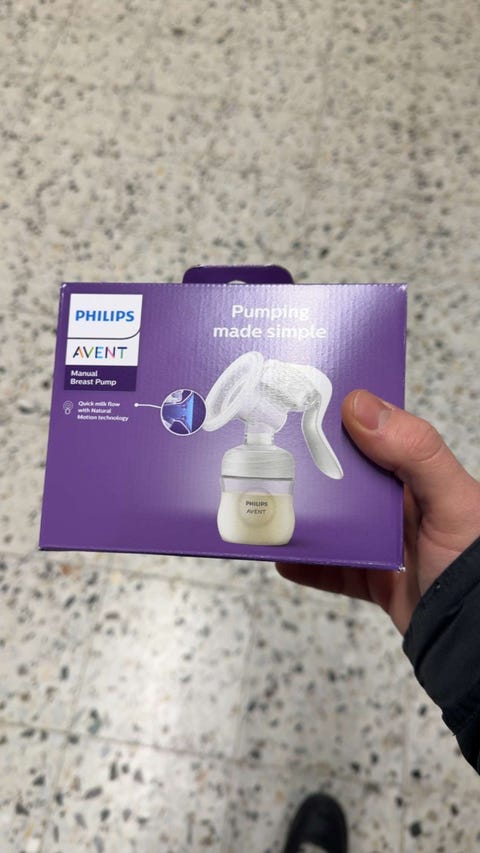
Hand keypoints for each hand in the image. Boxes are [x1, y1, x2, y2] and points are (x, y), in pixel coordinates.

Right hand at [277, 390, 479, 634]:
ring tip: (266, 505)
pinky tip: (281, 556)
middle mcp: (400, 504)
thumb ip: (413, 451)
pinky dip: (306, 564)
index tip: (298, 403)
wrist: (475, 641)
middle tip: (268, 454)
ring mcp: (384, 543)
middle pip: (344, 478)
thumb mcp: (452, 499)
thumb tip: (358, 406)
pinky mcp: (373, 579)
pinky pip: (331, 568)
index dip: (341, 416)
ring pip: (333, 523)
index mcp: (419, 473)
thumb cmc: (475, 563)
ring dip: (302, 517)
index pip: (375, 433)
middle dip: (309, 467)